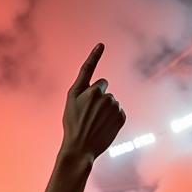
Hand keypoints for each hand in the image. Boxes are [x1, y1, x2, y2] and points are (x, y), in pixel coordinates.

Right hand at [60, 43, 125, 161]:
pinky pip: (118, 111)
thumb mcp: (70, 104)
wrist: (80, 147)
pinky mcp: (121, 117)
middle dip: (98, 96)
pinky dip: (113, 117)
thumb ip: (83, 87)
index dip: (94, 55)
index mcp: (87, 91)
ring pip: (111, 101)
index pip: (90, 70)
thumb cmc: (72, 125)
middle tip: (88, 113)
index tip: (101, 44)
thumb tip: (103, 81)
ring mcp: (113, 106)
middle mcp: (102, 96)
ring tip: (95, 122)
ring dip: (105, 109)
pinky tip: (104, 126)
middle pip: (103, 88)